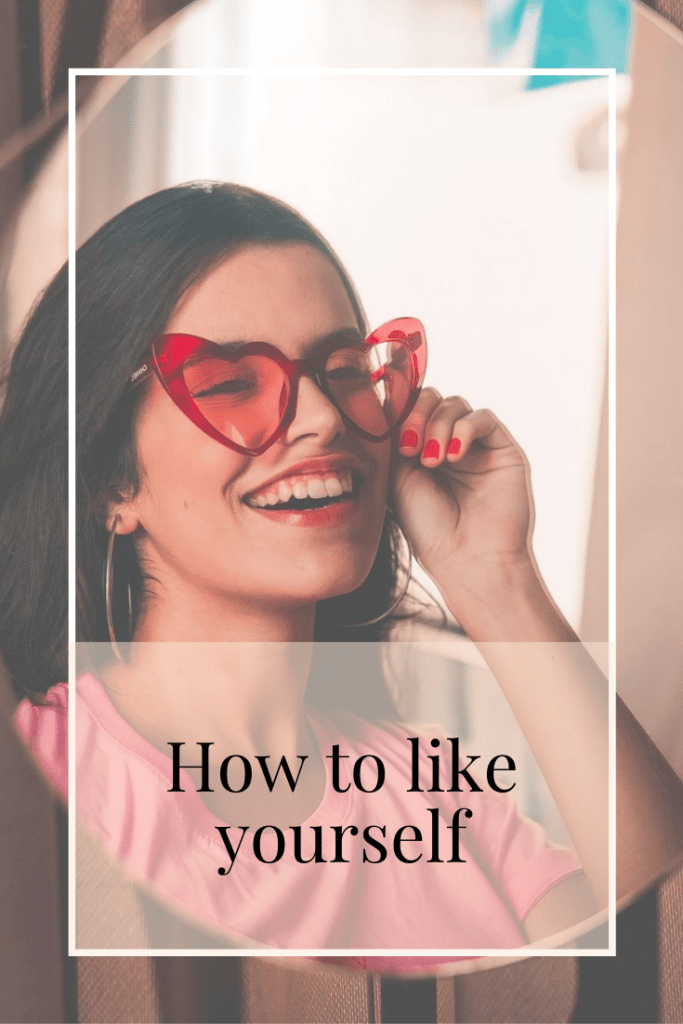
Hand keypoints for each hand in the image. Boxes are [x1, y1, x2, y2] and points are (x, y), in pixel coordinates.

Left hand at [390, 389, 537, 614]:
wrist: (466, 559)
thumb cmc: (428, 528)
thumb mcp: (397, 478)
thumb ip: (393, 440)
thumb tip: (385, 403)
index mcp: (420, 450)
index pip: (410, 409)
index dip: (399, 412)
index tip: (388, 433)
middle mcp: (448, 444)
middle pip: (432, 399)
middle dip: (416, 415)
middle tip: (408, 446)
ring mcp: (476, 446)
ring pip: (455, 404)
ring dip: (437, 425)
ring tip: (431, 460)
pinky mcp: (503, 450)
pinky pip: (482, 418)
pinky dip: (463, 429)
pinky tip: (451, 456)